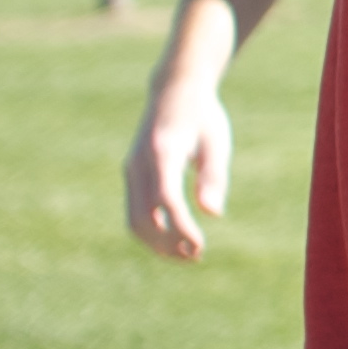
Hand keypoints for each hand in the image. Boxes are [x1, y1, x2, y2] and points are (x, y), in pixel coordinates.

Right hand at [128, 74, 232, 258]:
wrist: (173, 92)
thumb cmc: (203, 117)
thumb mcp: (216, 142)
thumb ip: (214, 177)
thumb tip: (212, 214)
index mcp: (162, 153)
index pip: (166, 200)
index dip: (180, 228)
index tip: (200, 247)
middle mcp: (139, 164)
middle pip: (143, 217)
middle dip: (167, 244)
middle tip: (196, 256)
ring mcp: (130, 170)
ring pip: (134, 219)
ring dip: (157, 243)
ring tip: (187, 255)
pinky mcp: (131, 175)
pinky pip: (134, 211)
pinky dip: (151, 231)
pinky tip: (175, 240)